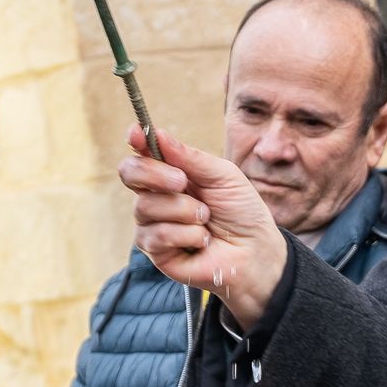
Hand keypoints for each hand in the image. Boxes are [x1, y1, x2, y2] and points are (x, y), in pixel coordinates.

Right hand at [118, 125, 287, 326]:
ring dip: (184, 210)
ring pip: (146, 206)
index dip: (136, 142)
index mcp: (170, 174)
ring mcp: (153, 224)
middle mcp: (156, 197)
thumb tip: (157, 134)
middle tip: (183, 181)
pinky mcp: (156, 252)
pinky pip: (157, 235)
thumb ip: (189, 157)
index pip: (141, 155)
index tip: (136, 134)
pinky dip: (186, 234)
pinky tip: (203, 240)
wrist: (256, 250)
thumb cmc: (241, 211)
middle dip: (156, 174)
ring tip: (206, 218)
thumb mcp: (222, 175)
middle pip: (131, 173)